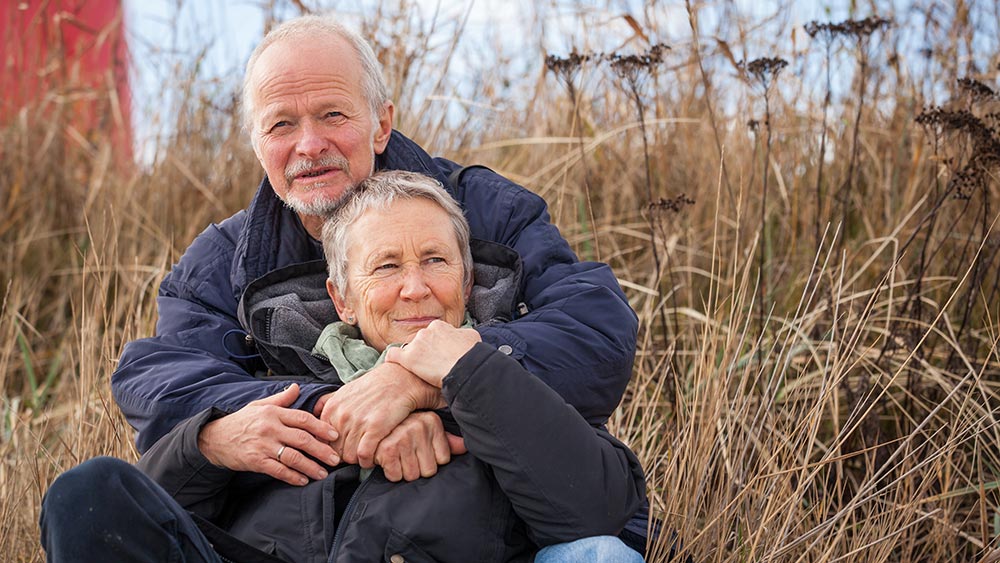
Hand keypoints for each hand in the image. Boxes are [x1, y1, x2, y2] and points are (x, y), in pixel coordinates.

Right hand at [197, 384, 339, 485]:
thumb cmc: (241, 421)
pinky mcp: (255, 461)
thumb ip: (281, 399)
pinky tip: (303, 481)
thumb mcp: (260, 405)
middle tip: (336, 459)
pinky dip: (292, 477)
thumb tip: (297, 387)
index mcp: (274, 413)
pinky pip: (278, 470)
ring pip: (293, 457)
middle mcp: (270, 428)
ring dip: (311, 466)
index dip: (321, 427)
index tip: (334, 436)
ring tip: (323, 473)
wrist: (214, 438)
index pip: (303, 419)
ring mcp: (263, 446)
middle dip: (322, 450)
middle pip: (302, 439)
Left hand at [314, 362, 444, 467]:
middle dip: (345, 456)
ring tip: (366, 456)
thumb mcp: (344, 390)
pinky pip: (364, 456)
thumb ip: (327, 402)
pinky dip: (368, 461)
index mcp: (332, 408)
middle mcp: (342, 416)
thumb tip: (314, 413)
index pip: (322, 441)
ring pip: (349, 457)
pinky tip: (373, 457)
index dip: (331, 449)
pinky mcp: (376, 428)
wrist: (399, 379)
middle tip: (356, 455)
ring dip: (357, 460)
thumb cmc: (373, 387)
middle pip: (335, 452)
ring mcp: (358, 422)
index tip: (341, 451)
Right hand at [373, 411, 467, 481]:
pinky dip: (390, 472)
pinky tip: (388, 460)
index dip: (431, 460)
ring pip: (412, 476)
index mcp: (432, 421)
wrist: (369, 417)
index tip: (419, 451)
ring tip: (397, 457)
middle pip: (429, 471)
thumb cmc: (401, 427)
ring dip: (403, 471)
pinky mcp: (387, 449)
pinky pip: (396, 476)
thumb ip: (448, 440)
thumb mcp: (427, 428)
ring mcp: (403, 437)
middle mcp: (419, 427)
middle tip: (407, 456)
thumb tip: (465, 447)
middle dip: (417, 468)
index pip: (444, 460)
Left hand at [385, 320, 481, 386]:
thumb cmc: (472, 353)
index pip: (433, 334)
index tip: (441, 354)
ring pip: (409, 349)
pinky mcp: (408, 358)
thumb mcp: (471, 336)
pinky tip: (393, 365)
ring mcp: (415, 344)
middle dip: (425, 351)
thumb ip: (460, 334)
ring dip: (414, 358)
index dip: (437, 345)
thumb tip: (458, 336)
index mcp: (438, 326)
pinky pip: (393, 355)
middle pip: (421, 342)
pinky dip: (393, 359)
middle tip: (434, 364)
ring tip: (422, 371)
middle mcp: (425, 331)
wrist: (465, 368)